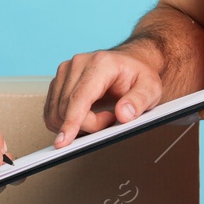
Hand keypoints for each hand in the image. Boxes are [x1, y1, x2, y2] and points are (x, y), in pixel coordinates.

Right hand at [44, 43, 163, 146]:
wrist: (131, 62)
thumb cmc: (139, 74)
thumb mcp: (151, 88)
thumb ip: (139, 101)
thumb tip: (123, 114)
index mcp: (99, 63)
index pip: (79, 98)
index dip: (71, 122)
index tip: (64, 142)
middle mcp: (77, 64)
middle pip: (67, 108)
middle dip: (88, 125)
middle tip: (111, 120)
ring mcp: (65, 71)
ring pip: (56, 112)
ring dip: (76, 124)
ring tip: (101, 116)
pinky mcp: (58, 80)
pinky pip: (53, 110)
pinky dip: (67, 121)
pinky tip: (86, 116)